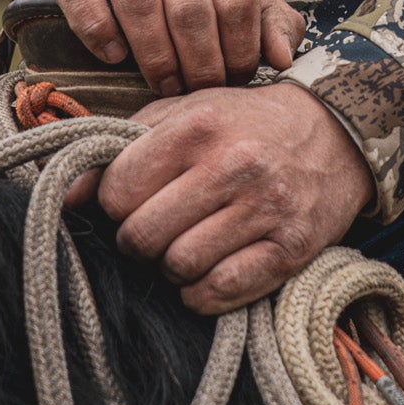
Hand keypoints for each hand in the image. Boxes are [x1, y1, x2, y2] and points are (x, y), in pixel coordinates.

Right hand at [33, 0, 303, 95]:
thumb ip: (266, 22)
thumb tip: (284, 58)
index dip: (238, 50)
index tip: (233, 82)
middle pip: (189, 5)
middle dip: (198, 61)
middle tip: (195, 93)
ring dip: (154, 53)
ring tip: (162, 83)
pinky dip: (98, 28)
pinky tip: (113, 55)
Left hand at [94, 81, 374, 313]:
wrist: (334, 131)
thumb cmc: (245, 122)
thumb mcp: (186, 112)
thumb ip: (124, 145)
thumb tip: (69, 195)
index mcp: (198, 125)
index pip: (118, 190)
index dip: (115, 203)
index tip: (131, 201)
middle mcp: (232, 165)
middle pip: (143, 235)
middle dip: (139, 239)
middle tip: (155, 228)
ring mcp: (265, 209)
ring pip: (179, 266)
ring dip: (172, 265)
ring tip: (185, 244)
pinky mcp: (290, 249)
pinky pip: (222, 291)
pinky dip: (203, 292)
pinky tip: (206, 272)